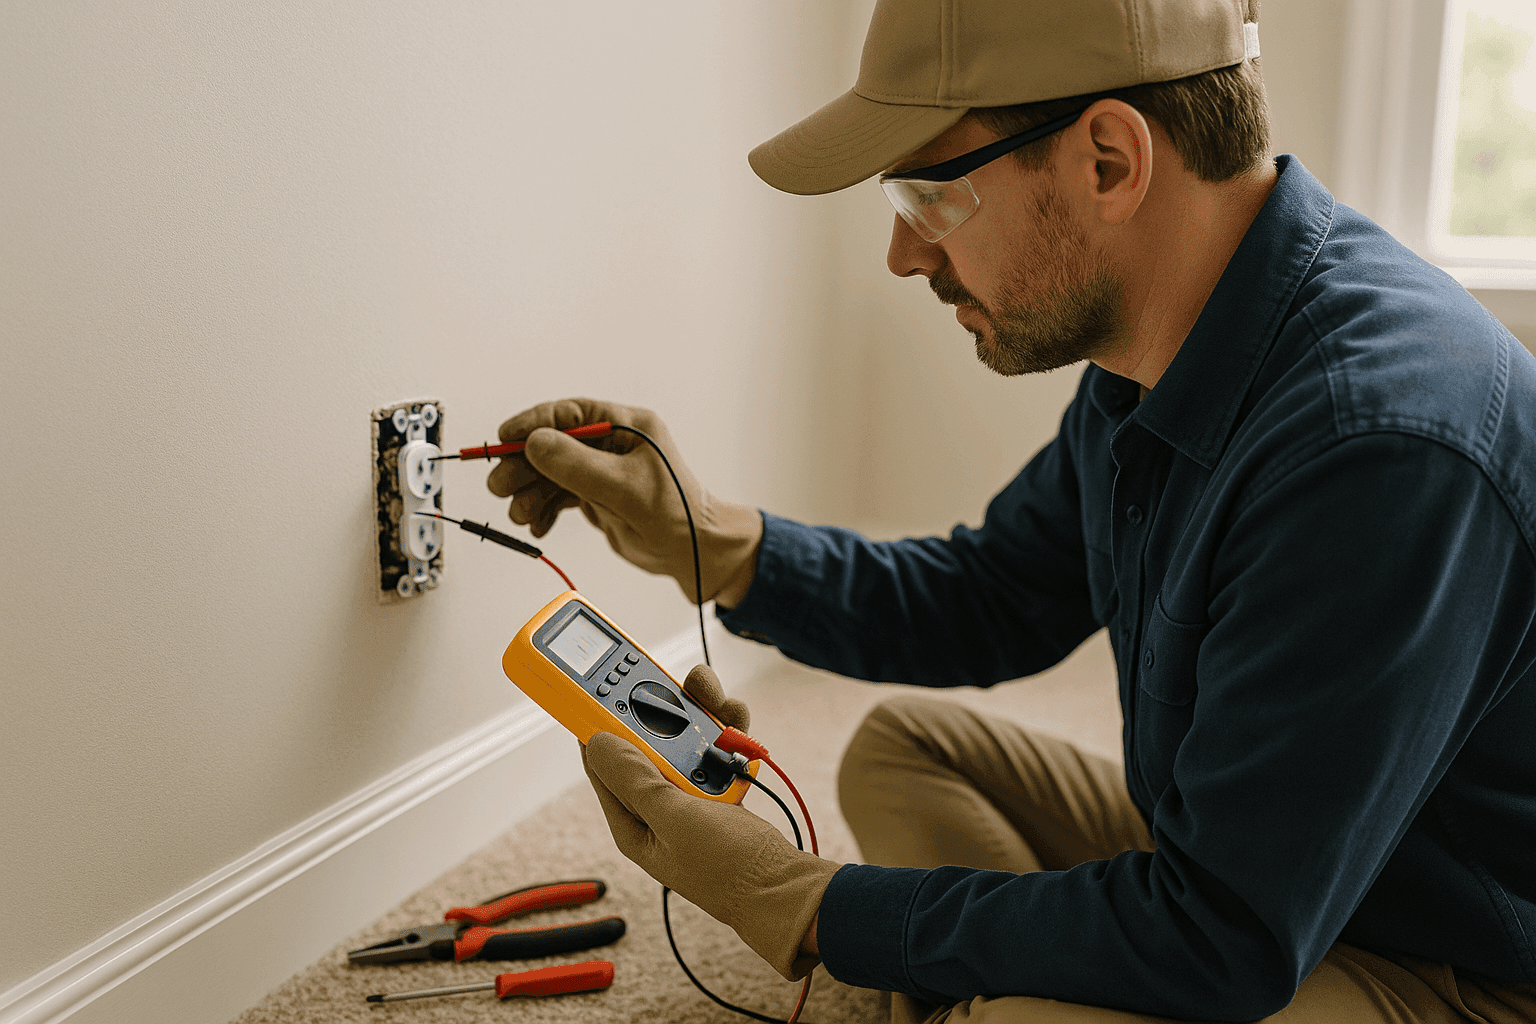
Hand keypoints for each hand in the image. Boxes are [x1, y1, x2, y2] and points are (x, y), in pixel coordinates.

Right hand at [486, 398, 760, 604]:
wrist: (692, 553)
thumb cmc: (675, 515)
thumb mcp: (623, 488)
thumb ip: (577, 465)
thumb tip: (534, 442)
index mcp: (626, 425)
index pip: (569, 414)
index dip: (532, 424)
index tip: (503, 439)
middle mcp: (612, 443)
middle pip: (553, 445)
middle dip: (523, 465)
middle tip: (500, 486)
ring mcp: (603, 470)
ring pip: (551, 473)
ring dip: (530, 493)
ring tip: (521, 514)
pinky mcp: (597, 495)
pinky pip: (559, 495)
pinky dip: (544, 509)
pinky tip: (539, 525)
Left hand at [581, 667, 836, 979]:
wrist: (787, 886)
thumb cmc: (728, 867)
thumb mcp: (675, 819)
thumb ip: (636, 780)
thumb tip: (598, 742)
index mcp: (632, 822)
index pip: (602, 764)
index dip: (600, 723)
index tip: (605, 685)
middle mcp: (656, 806)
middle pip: (645, 743)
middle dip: (662, 712)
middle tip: (680, 686)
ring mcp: (688, 797)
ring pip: (683, 741)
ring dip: (701, 718)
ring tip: (720, 704)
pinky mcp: (718, 790)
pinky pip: (714, 750)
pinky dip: (727, 735)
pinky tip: (739, 731)